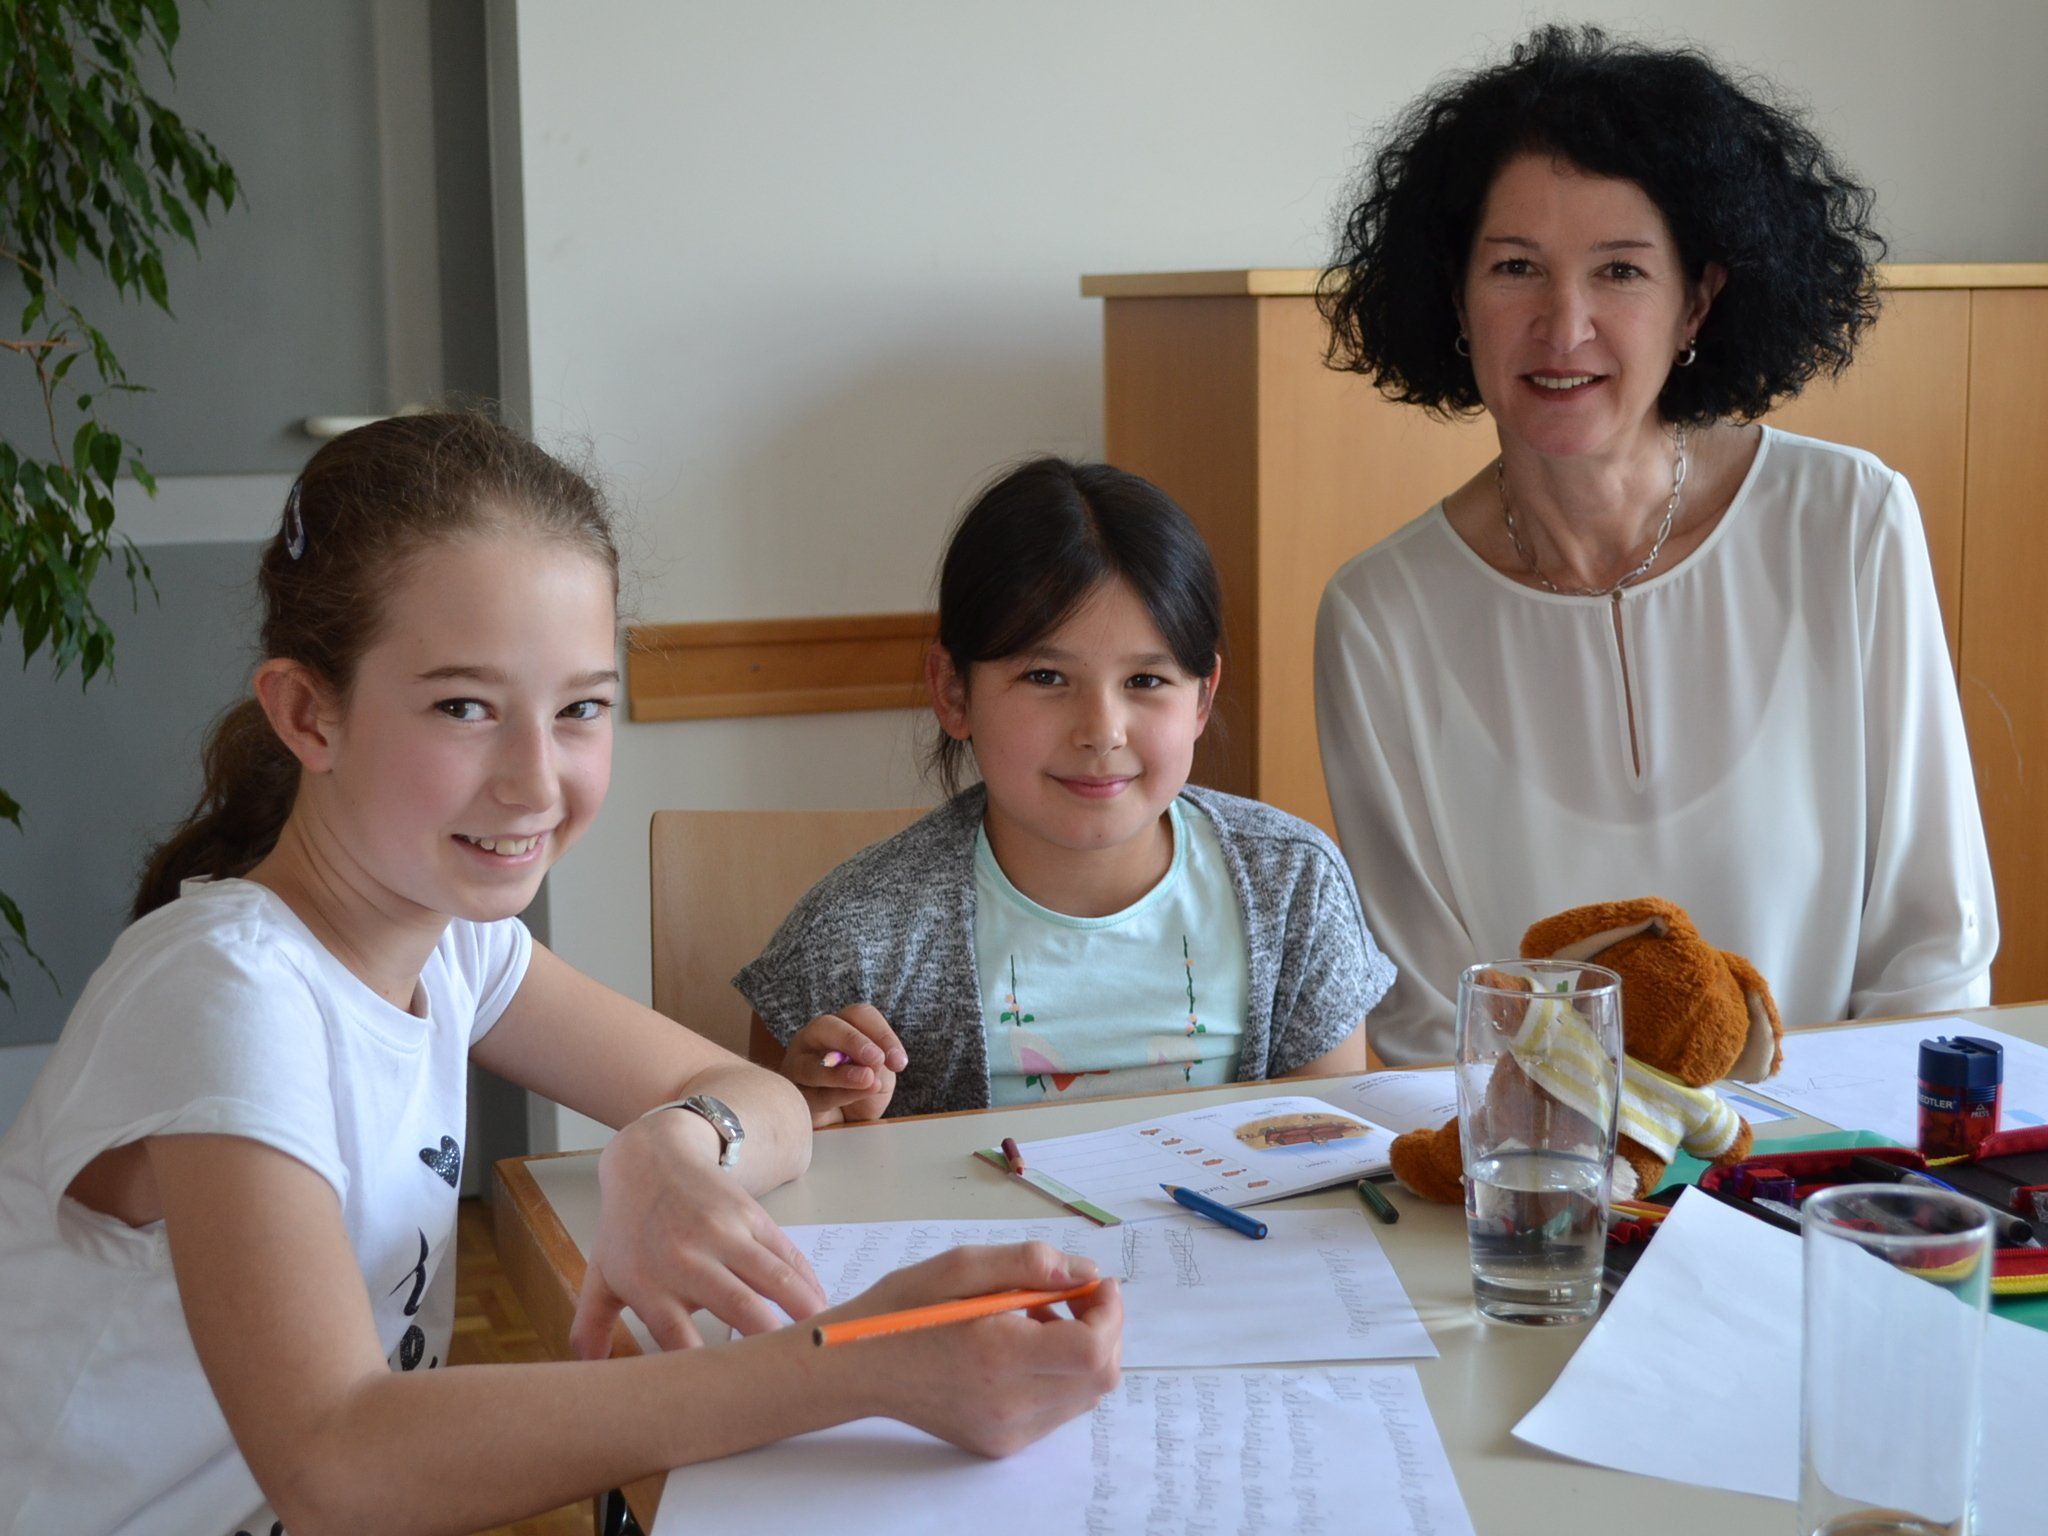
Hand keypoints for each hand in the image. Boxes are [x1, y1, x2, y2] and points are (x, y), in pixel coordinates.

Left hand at [569, 1109, 826, 1355]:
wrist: (651, 1159)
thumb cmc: (627, 1228)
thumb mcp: (600, 1276)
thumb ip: (591, 1328)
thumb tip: (586, 1377)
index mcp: (651, 1284)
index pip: (679, 1337)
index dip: (705, 1369)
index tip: (730, 1397)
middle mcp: (689, 1260)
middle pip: (739, 1307)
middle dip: (769, 1342)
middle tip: (795, 1374)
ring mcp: (724, 1234)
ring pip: (774, 1277)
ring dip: (803, 1310)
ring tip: (823, 1340)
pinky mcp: (751, 1215)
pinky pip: (787, 1253)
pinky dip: (808, 1281)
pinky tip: (821, 1303)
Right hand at [781, 1003, 906, 1125]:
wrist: (844, 1122)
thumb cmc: (859, 1089)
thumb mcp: (878, 1073)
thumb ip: (878, 1064)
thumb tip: (875, 1063)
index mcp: (840, 1025)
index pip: (858, 1015)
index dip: (881, 1034)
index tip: (899, 1063)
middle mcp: (813, 1038)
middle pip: (826, 1026)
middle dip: (853, 1041)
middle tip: (877, 1059)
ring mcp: (797, 1065)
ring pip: (812, 1063)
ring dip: (842, 1072)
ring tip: (867, 1079)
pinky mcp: (794, 1094)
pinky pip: (813, 1094)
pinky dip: (837, 1095)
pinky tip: (853, 1098)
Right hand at [831, 1242, 1122, 1457]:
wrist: (858, 1368)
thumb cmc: (904, 1309)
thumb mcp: (960, 1266)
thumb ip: (1028, 1263)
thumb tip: (1084, 1272)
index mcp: (997, 1357)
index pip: (1092, 1349)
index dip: (1109, 1312)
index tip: (1096, 1282)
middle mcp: (1008, 1405)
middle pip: (1099, 1377)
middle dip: (1104, 1328)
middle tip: (1074, 1293)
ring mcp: (1006, 1432)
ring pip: (1085, 1395)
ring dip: (1083, 1350)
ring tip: (1039, 1316)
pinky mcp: (1001, 1444)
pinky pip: (1058, 1409)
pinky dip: (1060, 1374)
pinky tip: (1025, 1346)